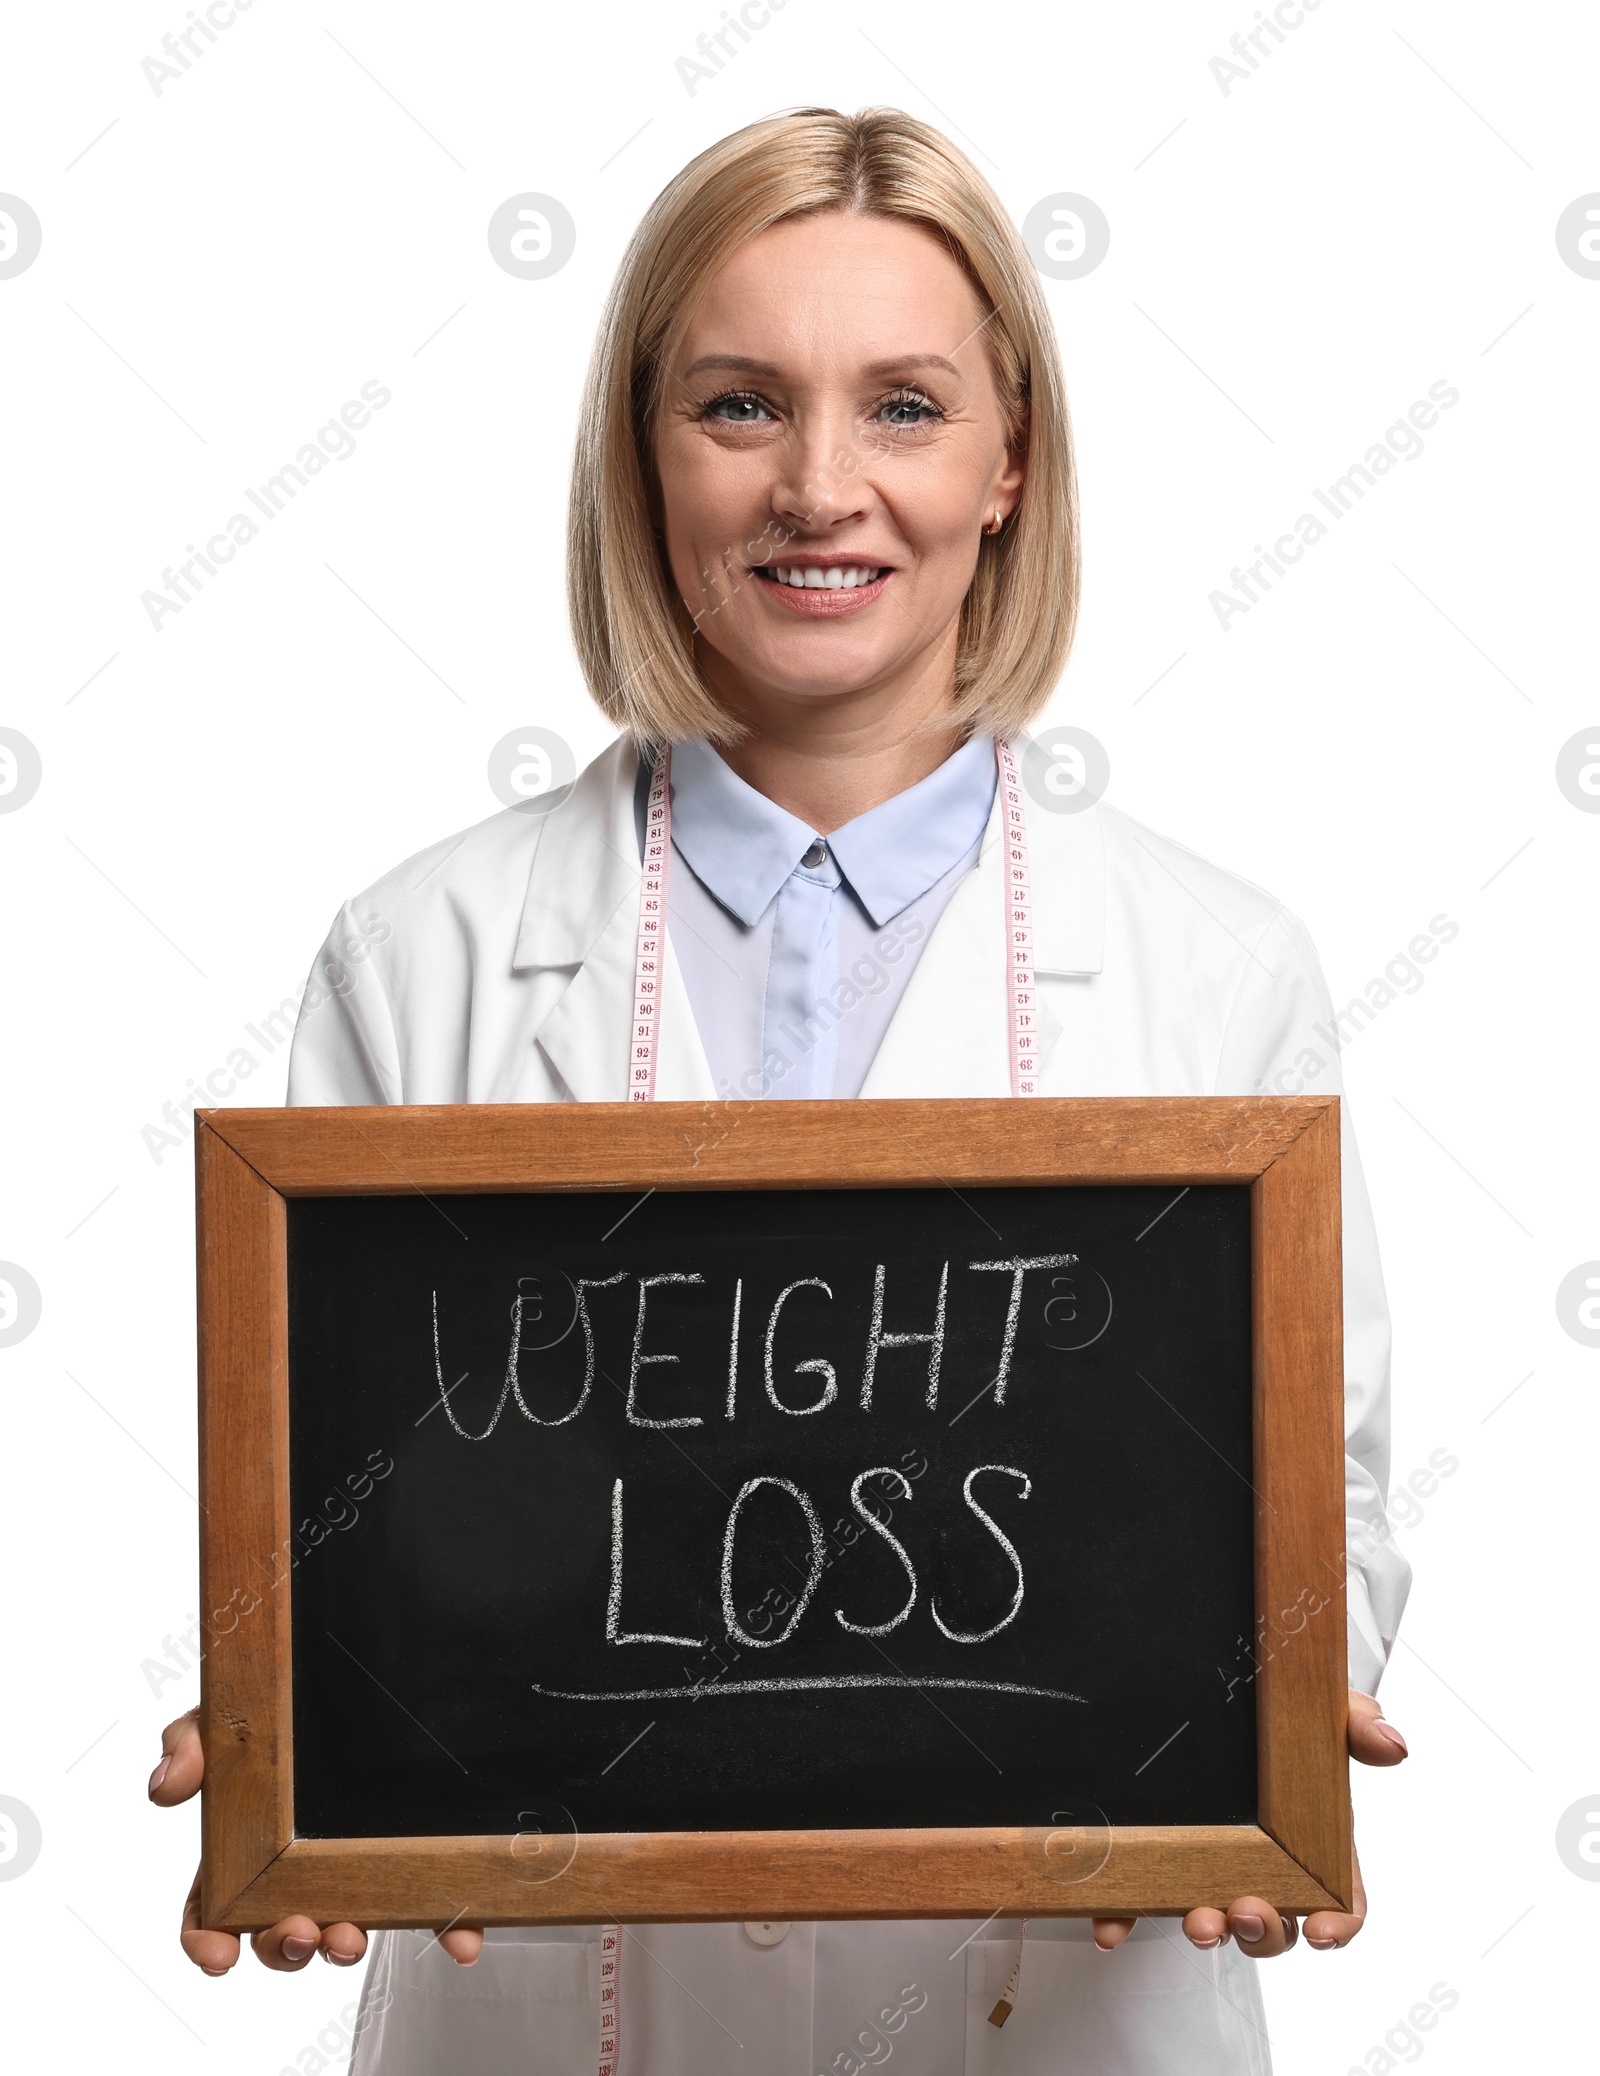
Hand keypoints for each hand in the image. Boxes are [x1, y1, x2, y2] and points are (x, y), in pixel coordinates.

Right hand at [151, 1707, 483, 1974]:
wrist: (354, 1667)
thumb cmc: (273, 1710)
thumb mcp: (223, 1717)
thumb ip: (190, 1743)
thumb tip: (166, 1786)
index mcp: (240, 1850)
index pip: (212, 1912)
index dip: (209, 1942)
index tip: (220, 1955)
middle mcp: (293, 1871)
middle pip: (278, 1931)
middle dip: (284, 1947)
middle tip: (300, 1932)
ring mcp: (349, 1868)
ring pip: (344, 1927)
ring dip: (345, 1945)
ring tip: (351, 1937)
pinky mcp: (406, 1860)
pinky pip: (426, 1902)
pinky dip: (445, 1927)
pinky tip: (461, 1939)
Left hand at [1091, 1687, 1405, 1956]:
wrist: (1195, 1679)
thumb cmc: (1274, 1708)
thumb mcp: (1317, 1703)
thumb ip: (1355, 1720)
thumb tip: (1394, 1745)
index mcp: (1313, 1838)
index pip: (1340, 1898)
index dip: (1337, 1923)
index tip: (1322, 1931)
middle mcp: (1263, 1862)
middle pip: (1278, 1922)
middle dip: (1266, 1933)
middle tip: (1246, 1911)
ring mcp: (1210, 1864)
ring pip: (1216, 1920)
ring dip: (1209, 1930)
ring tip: (1198, 1921)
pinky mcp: (1156, 1860)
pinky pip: (1140, 1899)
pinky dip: (1124, 1920)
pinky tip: (1111, 1927)